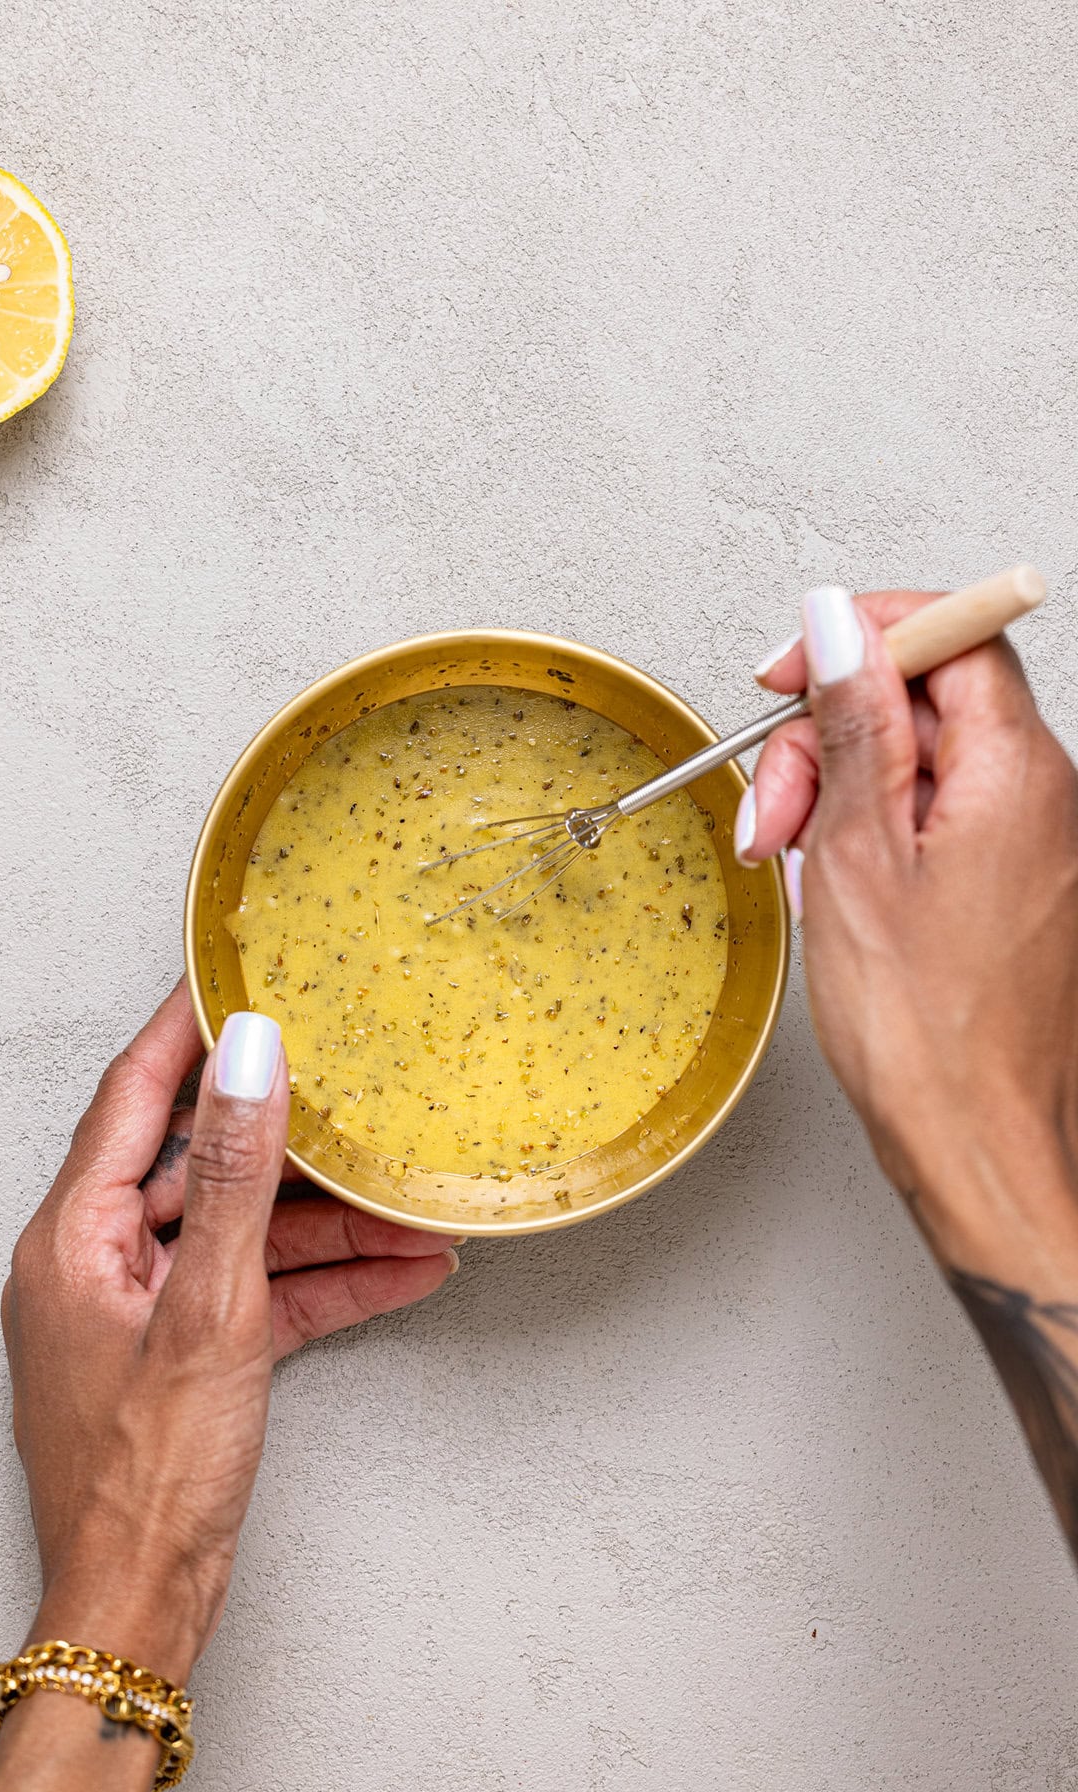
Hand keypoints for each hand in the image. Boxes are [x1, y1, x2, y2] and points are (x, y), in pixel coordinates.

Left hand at [0, 984, 458, 1683]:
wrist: (140, 1607)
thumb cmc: (147, 1477)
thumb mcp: (211, 1309)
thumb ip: (236, 1177)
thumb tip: (246, 1059)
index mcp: (76, 1236)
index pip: (133, 1095)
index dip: (185, 1027)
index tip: (234, 970)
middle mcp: (99, 1262)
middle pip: (204, 1166)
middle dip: (295, 1142)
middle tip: (352, 1082)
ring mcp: (142, 1310)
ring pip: (246, 1234)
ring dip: (333, 1227)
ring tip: (415, 1210)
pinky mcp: (183, 1354)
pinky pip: (261, 1293)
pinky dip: (326, 1284)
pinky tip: (400, 1273)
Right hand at [738, 585, 1077, 1560]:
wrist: (975, 1145)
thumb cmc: (924, 1029)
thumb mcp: (857, 852)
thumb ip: (852, 722)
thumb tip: (839, 623)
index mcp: (1018, 771)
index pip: (953, 636)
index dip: (862, 637)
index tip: (792, 671)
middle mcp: (1041, 796)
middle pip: (924, 703)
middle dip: (829, 738)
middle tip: (775, 811)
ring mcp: (1027, 843)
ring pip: (917, 765)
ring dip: (836, 796)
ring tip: (789, 862)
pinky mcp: (1007, 885)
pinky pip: (931, 822)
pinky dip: (868, 839)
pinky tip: (829, 889)